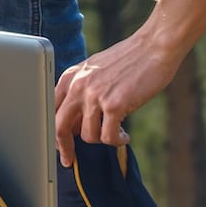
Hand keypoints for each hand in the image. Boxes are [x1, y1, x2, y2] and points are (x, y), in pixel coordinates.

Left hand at [54, 31, 183, 166]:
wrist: (155, 46)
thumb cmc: (130, 60)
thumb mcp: (96, 71)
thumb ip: (82, 93)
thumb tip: (76, 125)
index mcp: (72, 77)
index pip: (51, 110)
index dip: (53, 132)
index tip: (60, 146)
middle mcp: (79, 85)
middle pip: (59, 127)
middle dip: (64, 148)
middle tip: (71, 160)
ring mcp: (96, 95)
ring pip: (88, 136)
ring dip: (103, 139)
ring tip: (116, 132)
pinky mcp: (115, 105)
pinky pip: (108, 137)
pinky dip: (117, 142)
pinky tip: (124, 136)